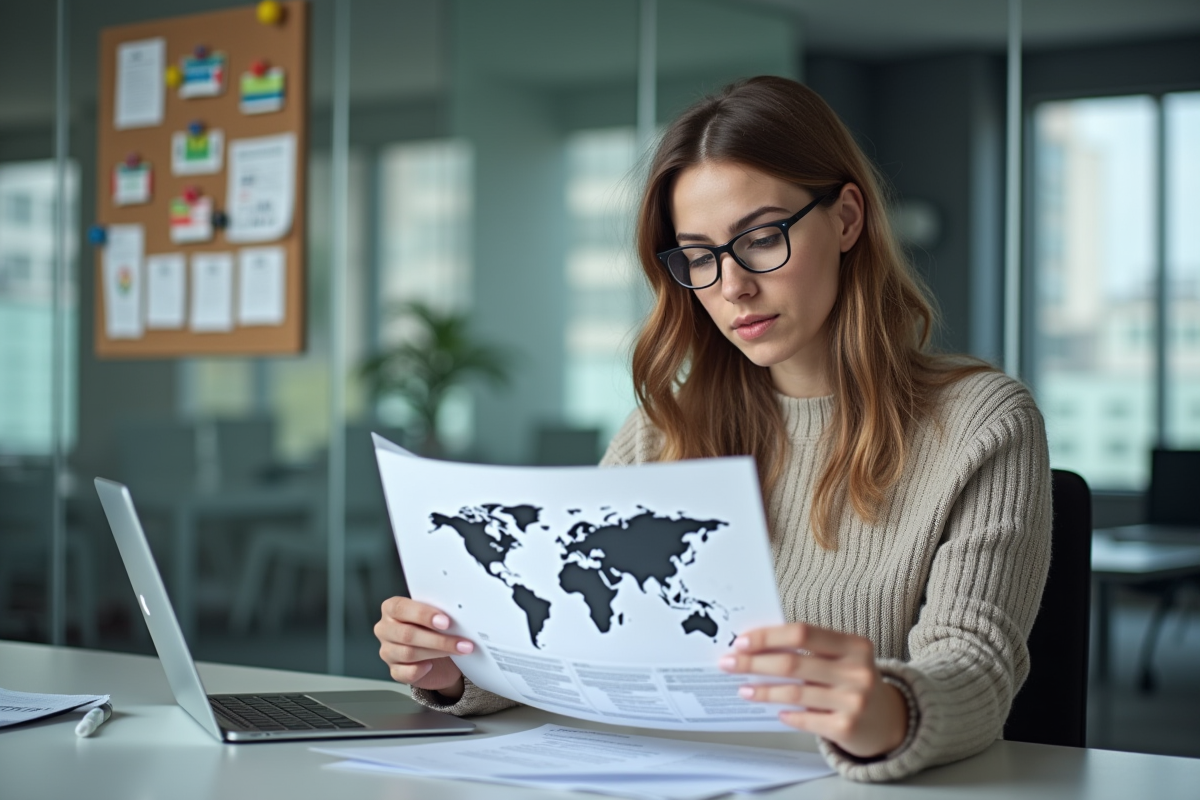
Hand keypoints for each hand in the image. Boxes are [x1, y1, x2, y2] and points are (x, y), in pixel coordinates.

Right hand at [374, 597, 471, 699]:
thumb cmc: (434, 629)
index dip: (424, 615)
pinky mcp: (394, 671)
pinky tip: (431, 666)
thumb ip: (438, 614)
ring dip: (437, 652)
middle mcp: (385, 629)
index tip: (446, 622)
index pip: (401, 608)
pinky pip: (405, 673)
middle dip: (437, 638)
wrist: (438, 656)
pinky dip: (420, 670)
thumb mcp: (435, 616)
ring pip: (408, 653)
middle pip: (407, 634)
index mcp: (391, 608)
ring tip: (458, 650)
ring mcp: (387, 651)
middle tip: (460, 641)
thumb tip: (456, 616)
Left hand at [718, 622, 908, 758]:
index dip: (768, 636)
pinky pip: (804, 719)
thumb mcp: (842, 658)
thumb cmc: (853, 681)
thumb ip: (809, 649)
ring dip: (763, 691)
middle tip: (729, 664)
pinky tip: (775, 711)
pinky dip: (785, 714)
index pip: (802, 633)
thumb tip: (756, 646)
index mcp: (854, 645)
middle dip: (754, 663)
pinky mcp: (846, 727)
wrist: (888, 721)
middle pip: (793, 663)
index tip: (741, 641)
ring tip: (743, 690)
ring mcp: (854, 701)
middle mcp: (857, 671)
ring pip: (794, 693)